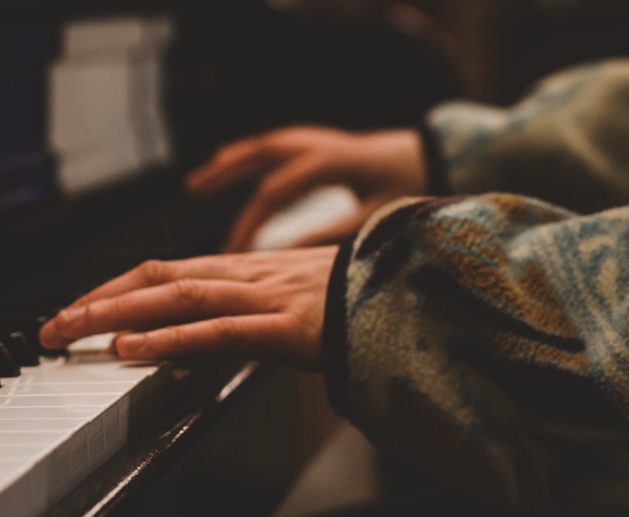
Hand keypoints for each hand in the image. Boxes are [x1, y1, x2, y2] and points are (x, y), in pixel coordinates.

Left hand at [38, 246, 338, 369]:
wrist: (412, 294)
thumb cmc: (353, 298)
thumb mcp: (287, 299)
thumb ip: (243, 309)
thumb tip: (203, 329)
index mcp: (243, 269)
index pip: (163, 271)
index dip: (114, 287)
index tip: (76, 308)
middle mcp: (245, 275)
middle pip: (155, 278)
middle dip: (96, 300)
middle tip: (50, 325)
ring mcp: (265, 298)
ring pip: (176, 297)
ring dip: (115, 313)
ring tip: (70, 332)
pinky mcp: (287, 329)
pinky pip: (219, 331)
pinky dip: (169, 338)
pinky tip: (131, 347)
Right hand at [185, 126, 426, 251]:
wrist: (436, 154)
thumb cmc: (409, 186)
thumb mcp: (373, 218)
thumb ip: (330, 236)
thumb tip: (290, 261)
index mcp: (327, 163)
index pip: (272, 194)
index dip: (247, 225)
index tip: (230, 256)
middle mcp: (315, 147)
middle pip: (256, 159)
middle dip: (222, 177)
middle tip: (192, 192)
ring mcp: (315, 142)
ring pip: (260, 150)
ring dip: (228, 165)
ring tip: (197, 183)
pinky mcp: (316, 147)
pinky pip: (271, 151)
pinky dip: (245, 160)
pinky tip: (226, 168)